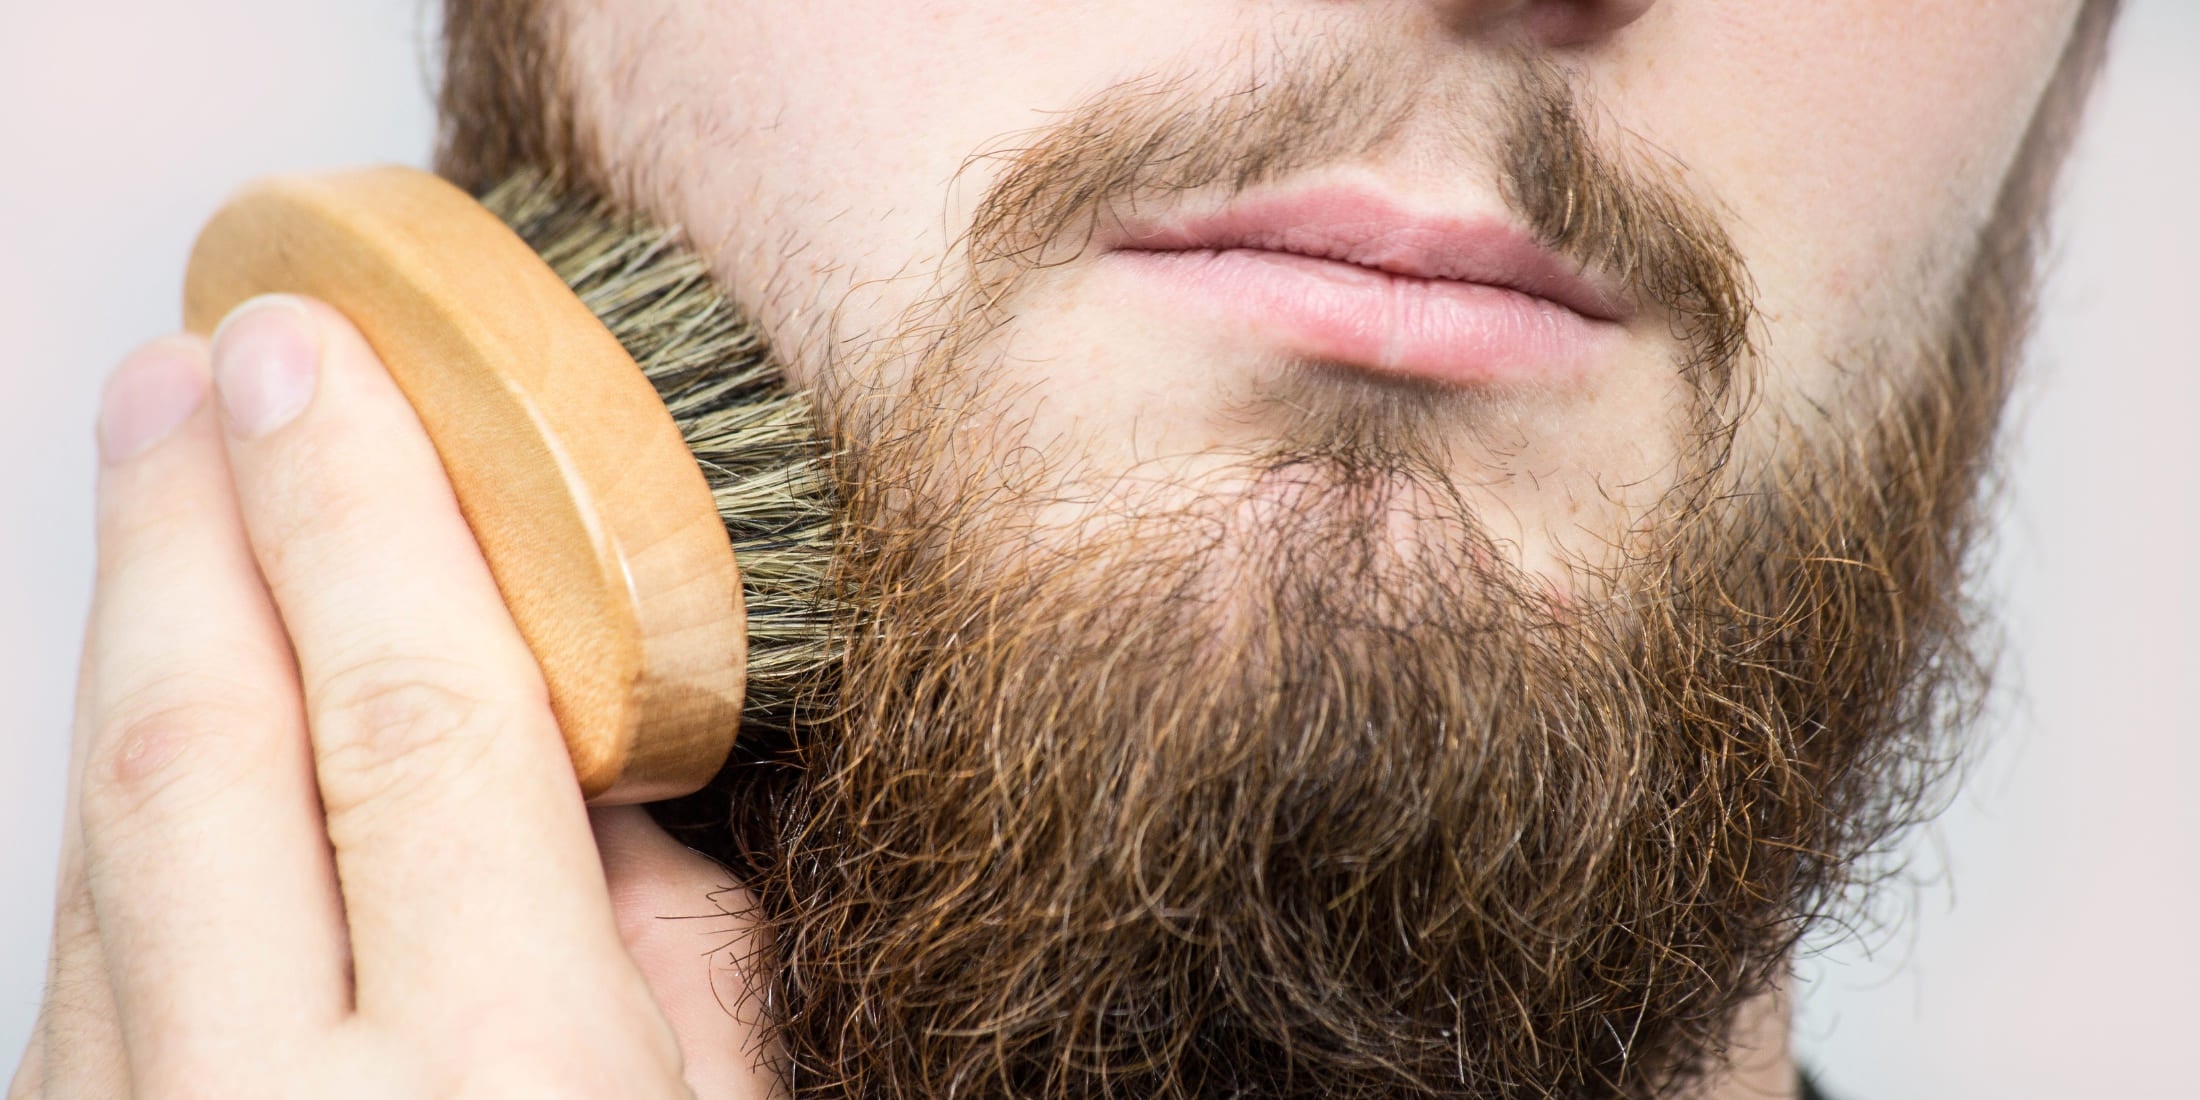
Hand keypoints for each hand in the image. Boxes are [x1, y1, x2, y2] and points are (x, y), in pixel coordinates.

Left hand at [10, 297, 780, 1098]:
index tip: (319, 357)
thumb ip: (680, 951)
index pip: (414, 722)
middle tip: (194, 369)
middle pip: (199, 749)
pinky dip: (124, 801)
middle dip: (188, 525)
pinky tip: (171, 707)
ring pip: (99, 842)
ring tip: (170, 492)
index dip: (359, 515)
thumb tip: (603, 754)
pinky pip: (82, 948)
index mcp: (510, 1085)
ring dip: (134, 639)